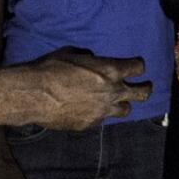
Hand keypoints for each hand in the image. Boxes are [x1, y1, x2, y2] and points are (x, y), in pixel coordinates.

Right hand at [18, 48, 150, 129]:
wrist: (32, 95)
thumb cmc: (50, 68)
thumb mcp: (73, 54)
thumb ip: (90, 59)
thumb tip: (92, 61)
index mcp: (111, 71)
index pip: (138, 67)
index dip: (138, 66)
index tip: (136, 67)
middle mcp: (112, 92)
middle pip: (143, 93)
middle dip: (146, 88)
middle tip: (145, 87)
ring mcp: (102, 110)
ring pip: (126, 110)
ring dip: (122, 104)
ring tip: (115, 101)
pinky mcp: (90, 123)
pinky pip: (102, 119)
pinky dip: (99, 113)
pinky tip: (88, 109)